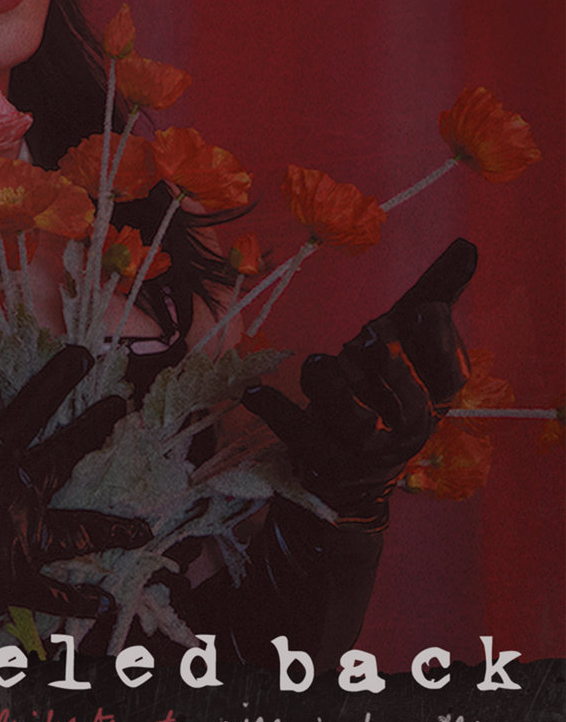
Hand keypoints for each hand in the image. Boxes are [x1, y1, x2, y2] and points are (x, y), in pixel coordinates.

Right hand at [0, 346, 147, 667]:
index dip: (61, 378)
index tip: (86, 356)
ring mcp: (19, 541)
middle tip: (121, 406)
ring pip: (79, 529)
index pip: (32, 406)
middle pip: (66, 454)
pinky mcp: (12, 584)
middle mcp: (14, 493)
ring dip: (114, 526)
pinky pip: (51, 594)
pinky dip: (75, 601)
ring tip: (147, 526)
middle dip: (97, 428)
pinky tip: (99, 605)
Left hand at [242, 238, 475, 528]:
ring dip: (328, 379)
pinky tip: (253, 392)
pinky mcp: (319, 459)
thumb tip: (468, 245)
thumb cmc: (384, 391)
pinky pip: (293, 429)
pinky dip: (272, 407)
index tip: (419, 310)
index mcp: (433, 400)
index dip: (435, 342)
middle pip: (395, 385)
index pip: (448, 372)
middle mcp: (404, 429)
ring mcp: (361, 449)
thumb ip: (435, 296)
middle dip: (381, 356)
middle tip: (367, 335)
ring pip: (344, 407)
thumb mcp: (407, 346)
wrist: (348, 476)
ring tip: (320, 362)